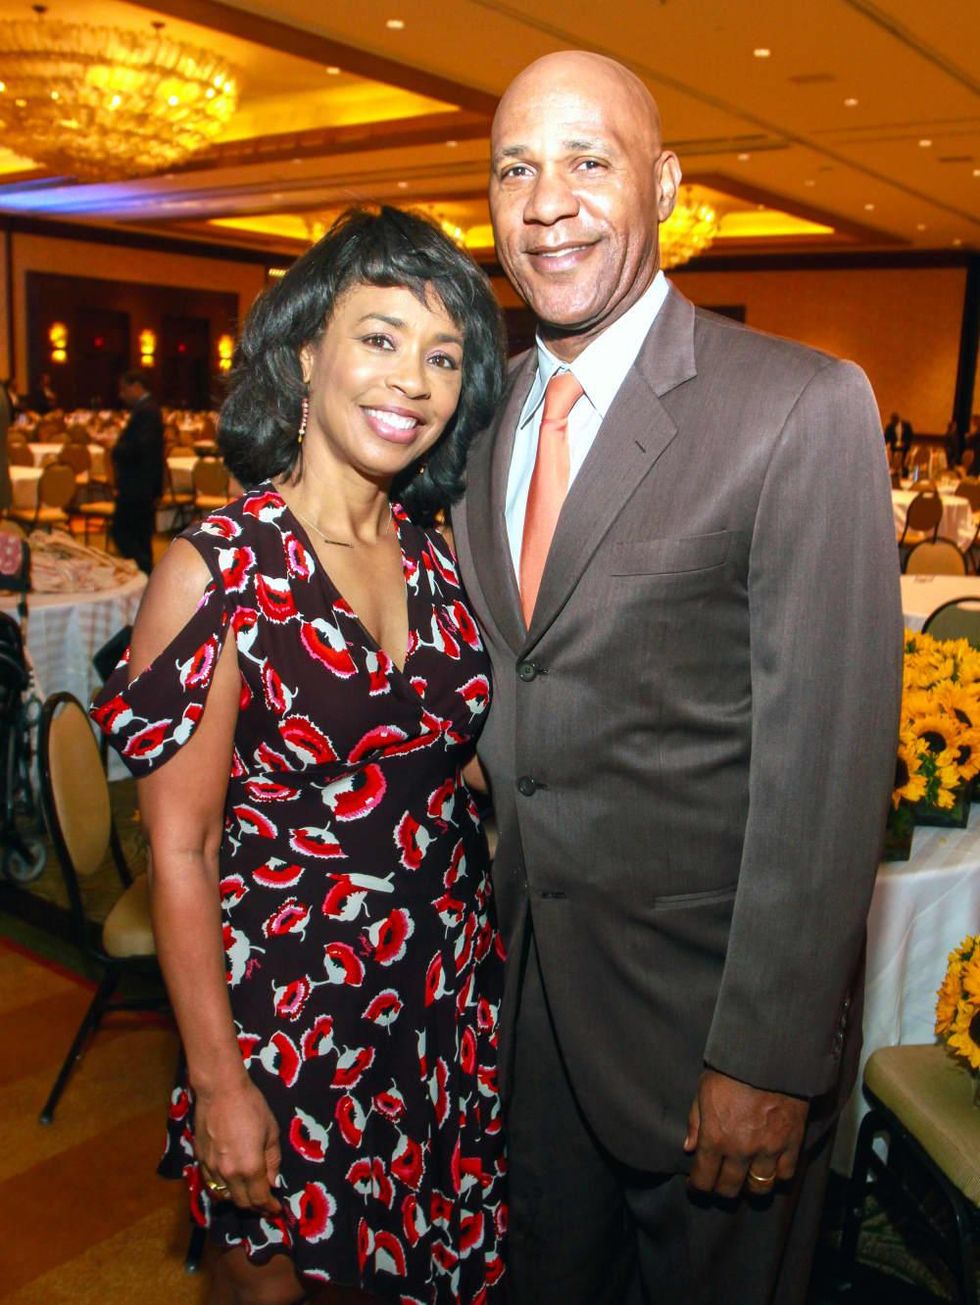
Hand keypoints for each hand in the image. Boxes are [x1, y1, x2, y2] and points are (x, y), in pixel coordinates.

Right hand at [194, 1076, 281, 1213]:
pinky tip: (230, 1185)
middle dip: (256, 1207)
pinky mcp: (200, 1161)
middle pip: (241, 1202)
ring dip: (238, 1200)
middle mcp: (228, 1174)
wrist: (220, 1090)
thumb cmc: (251, 1106)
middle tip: (266, 1205)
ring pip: (224, 1197)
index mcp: (250, 1167)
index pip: (260, 1198)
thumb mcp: (271, 1131)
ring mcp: (211, 1168)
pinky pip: (211, 1185)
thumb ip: (272, 1160)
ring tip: (249, 1196)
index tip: (276, 1210)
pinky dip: (222, 1191)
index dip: (269, 1207)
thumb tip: (273, 1183)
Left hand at [683, 1068, 808, 1198]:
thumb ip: (696, 1122)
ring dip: (750, 1187)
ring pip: (759, 1188)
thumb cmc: (730, 1069)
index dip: (698, 1186)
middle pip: (730, 1189)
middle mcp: (741, 1150)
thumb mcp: (704, 1090)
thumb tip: (690, 1147)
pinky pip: (786, 1174)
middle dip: (721, 1189)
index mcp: (715, 1137)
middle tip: (719, 1184)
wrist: (768, 1055)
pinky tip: (771, 1168)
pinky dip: (778, 1175)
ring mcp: (768, 1150)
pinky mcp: (791, 1144)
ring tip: (746, 1179)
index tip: (697, 1185)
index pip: (704, 1178)